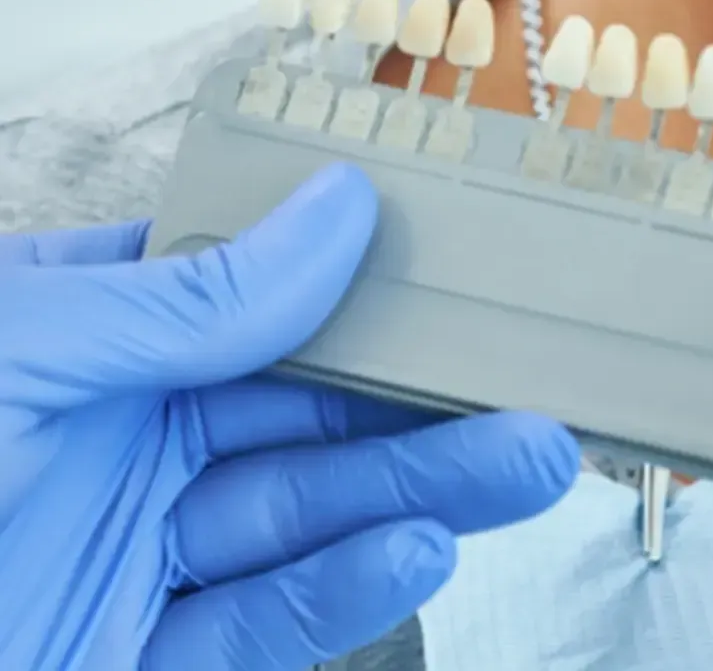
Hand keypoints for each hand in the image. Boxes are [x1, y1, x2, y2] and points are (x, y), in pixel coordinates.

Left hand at [0, 164, 579, 670]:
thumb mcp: (24, 363)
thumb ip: (186, 300)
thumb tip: (333, 214)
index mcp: (79, 340)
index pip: (248, 289)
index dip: (360, 280)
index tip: (466, 268)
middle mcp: (111, 440)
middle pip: (299, 408)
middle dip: (420, 402)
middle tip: (534, 390)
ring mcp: (124, 558)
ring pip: (300, 513)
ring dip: (416, 491)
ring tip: (522, 463)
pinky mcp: (134, 662)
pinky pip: (257, 623)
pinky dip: (338, 590)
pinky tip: (409, 549)